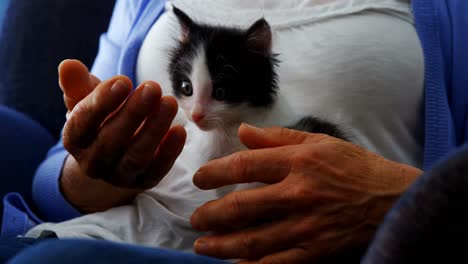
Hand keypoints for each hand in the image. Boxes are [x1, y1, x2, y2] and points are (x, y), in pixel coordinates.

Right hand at [59, 59, 185, 212]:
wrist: (112, 156)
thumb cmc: (100, 119)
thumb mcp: (87, 101)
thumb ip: (78, 84)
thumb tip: (69, 65)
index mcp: (74, 139)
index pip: (83, 121)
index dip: (102, 101)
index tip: (124, 80)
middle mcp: (93, 162)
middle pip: (111, 139)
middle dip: (134, 112)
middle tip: (153, 87)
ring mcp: (119, 175)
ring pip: (136, 156)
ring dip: (154, 129)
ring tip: (169, 102)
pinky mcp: (143, 182)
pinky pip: (157, 170)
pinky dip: (169, 151)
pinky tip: (180, 130)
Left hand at [190, 124, 421, 262]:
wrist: (393, 200)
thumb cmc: (355, 167)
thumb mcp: (319, 142)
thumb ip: (278, 137)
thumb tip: (244, 131)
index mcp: (298, 162)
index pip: (244, 166)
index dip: (215, 173)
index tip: (199, 179)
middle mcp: (297, 194)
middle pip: (241, 207)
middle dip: (211, 215)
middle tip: (195, 219)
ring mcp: (305, 226)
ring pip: (252, 240)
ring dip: (221, 245)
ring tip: (202, 245)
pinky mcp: (315, 252)